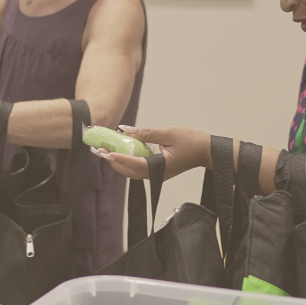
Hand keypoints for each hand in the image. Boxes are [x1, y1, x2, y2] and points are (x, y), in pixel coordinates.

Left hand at [94, 125, 211, 180]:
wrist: (207, 151)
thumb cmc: (192, 141)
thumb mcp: (168, 133)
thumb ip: (146, 132)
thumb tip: (125, 130)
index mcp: (160, 166)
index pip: (135, 164)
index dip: (119, 158)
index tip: (106, 153)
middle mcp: (156, 174)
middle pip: (129, 171)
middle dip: (112, 160)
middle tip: (98, 150)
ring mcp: (156, 174)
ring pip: (131, 170)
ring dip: (117, 161)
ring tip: (103, 151)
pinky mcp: (157, 170)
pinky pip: (138, 167)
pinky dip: (127, 159)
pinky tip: (119, 150)